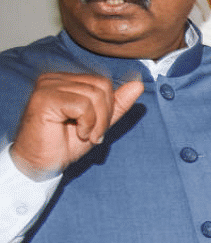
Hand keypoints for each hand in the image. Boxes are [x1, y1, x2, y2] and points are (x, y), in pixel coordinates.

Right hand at [10, 73, 142, 179]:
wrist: (40, 164)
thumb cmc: (65, 144)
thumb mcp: (98, 123)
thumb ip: (117, 104)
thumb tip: (138, 85)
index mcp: (66, 80)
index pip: (103, 83)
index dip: (108, 108)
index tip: (97, 129)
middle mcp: (54, 78)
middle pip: (102, 86)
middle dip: (104, 115)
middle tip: (92, 134)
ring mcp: (48, 86)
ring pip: (95, 95)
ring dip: (96, 122)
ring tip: (84, 135)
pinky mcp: (44, 97)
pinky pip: (83, 105)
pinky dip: (87, 123)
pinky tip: (77, 133)